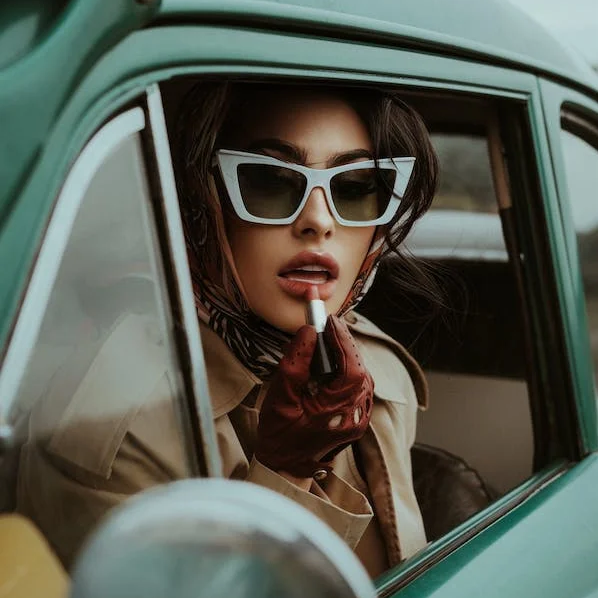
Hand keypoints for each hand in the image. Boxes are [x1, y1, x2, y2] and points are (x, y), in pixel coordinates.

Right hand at [255, 315, 373, 478]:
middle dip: (344, 345)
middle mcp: (356, 416)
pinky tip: (333, 362)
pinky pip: (358, 386)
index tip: (330, 321)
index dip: (343, 341)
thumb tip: (308, 332)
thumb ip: (295, 363)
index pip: (352, 368)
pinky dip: (347, 370)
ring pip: (361, 376)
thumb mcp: (280, 397)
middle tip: (327, 326)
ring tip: (328, 340)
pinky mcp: (357, 418)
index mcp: (339, 413)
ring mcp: (359, 419)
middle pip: (359, 369)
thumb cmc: (279, 435)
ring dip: (346, 356)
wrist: (284, 467)